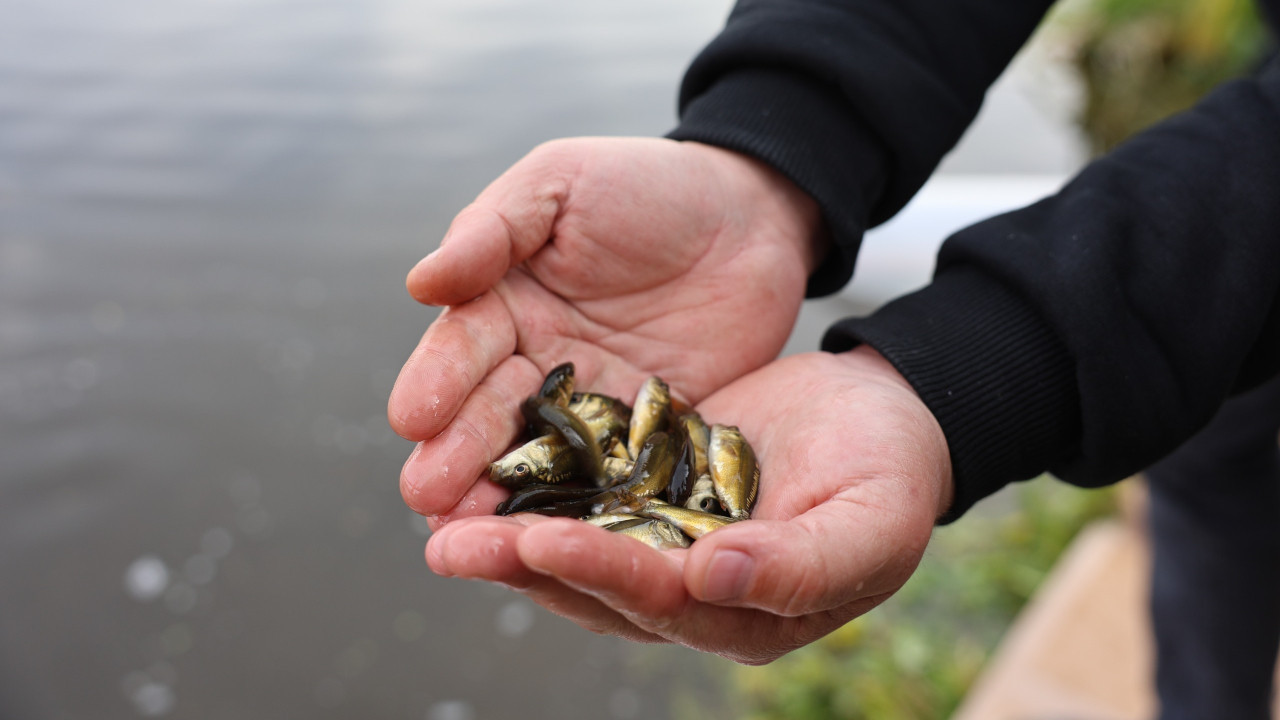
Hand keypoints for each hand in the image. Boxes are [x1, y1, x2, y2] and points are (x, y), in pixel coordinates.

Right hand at [389, 137, 822, 519]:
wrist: (753, 214)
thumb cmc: (648, 185)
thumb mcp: (562, 182)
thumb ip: (493, 229)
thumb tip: (422, 283)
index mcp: (504, 302)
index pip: (463, 347)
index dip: (437, 382)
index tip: (411, 419)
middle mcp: (538, 363)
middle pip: (491, 415)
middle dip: (456, 455)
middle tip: (427, 498)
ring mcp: (594, 406)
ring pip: (541, 458)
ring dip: (504, 498)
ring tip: (470, 537)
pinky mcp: (648, 436)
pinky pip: (615, 473)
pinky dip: (588, 507)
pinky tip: (565, 539)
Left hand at [422, 347, 954, 663]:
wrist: (883, 411)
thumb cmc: (895, 470)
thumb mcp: (873, 518)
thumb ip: (802, 563)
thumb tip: (712, 579)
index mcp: (748, 613)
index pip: (664, 603)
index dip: (604, 574)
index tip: (543, 541)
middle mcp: (694, 591)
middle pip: (600, 589)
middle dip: (526, 567)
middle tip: (451, 545)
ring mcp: (667, 543)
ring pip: (579, 551)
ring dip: (511, 539)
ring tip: (441, 523)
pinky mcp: (649, 494)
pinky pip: (585, 499)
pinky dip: (537, 490)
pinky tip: (484, 472)